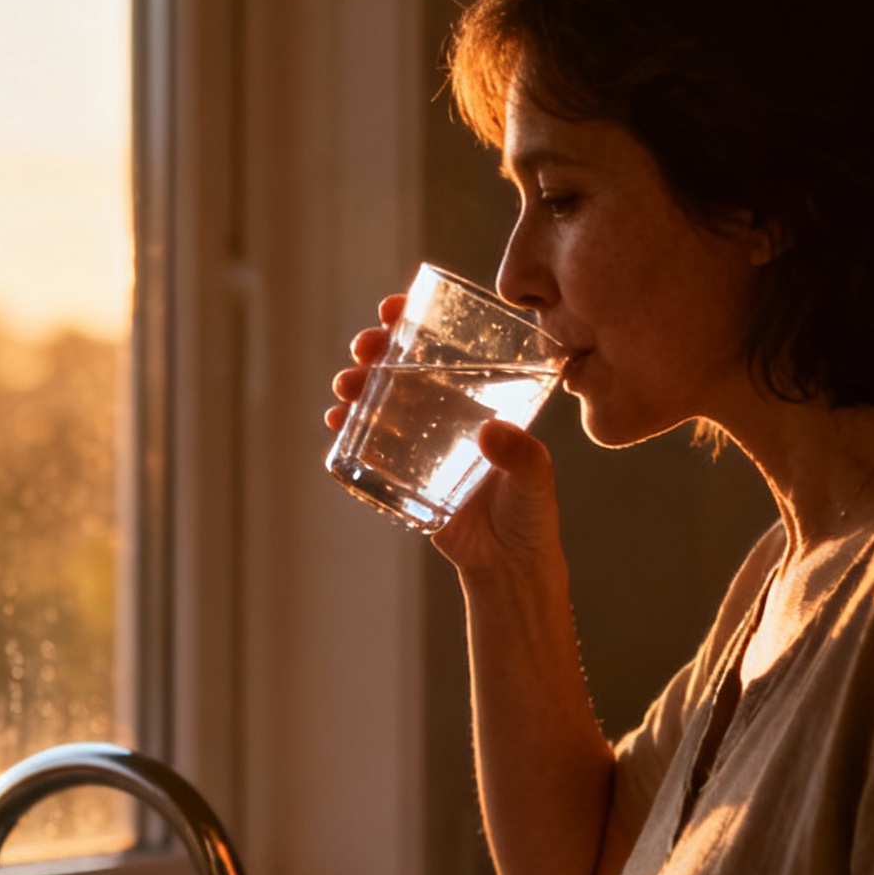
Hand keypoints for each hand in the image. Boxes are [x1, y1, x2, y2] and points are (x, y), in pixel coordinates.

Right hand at [326, 297, 563, 579]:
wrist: (507, 565)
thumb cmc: (531, 514)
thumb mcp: (536, 479)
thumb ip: (522, 455)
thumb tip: (491, 431)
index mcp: (477, 400)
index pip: (443, 349)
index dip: (415, 323)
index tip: (394, 309)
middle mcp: (444, 415)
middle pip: (401, 370)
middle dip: (375, 352)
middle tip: (363, 349)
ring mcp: (419, 445)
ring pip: (378, 403)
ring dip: (356, 388)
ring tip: (345, 388)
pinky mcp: (401, 477)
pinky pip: (367, 448)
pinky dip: (348, 433)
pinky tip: (337, 424)